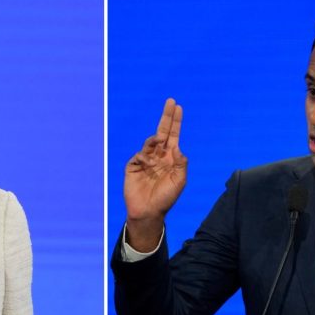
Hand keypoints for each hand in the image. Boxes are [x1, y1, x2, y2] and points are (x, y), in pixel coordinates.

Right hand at [124, 98, 186, 250]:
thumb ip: (181, 164)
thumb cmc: (166, 198)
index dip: (175, 122)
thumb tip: (178, 147)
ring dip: (154, 139)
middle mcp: (158, 156)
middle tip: (171, 102)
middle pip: (162, 132)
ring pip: (150, 143)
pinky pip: (139, 156)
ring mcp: (145, 160)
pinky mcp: (133, 166)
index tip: (178, 107)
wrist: (148, 212)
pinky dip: (144, 157)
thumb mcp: (179, 181)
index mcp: (170, 158)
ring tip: (159, 140)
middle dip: (166, 117)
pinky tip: (149, 164)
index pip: (173, 136)